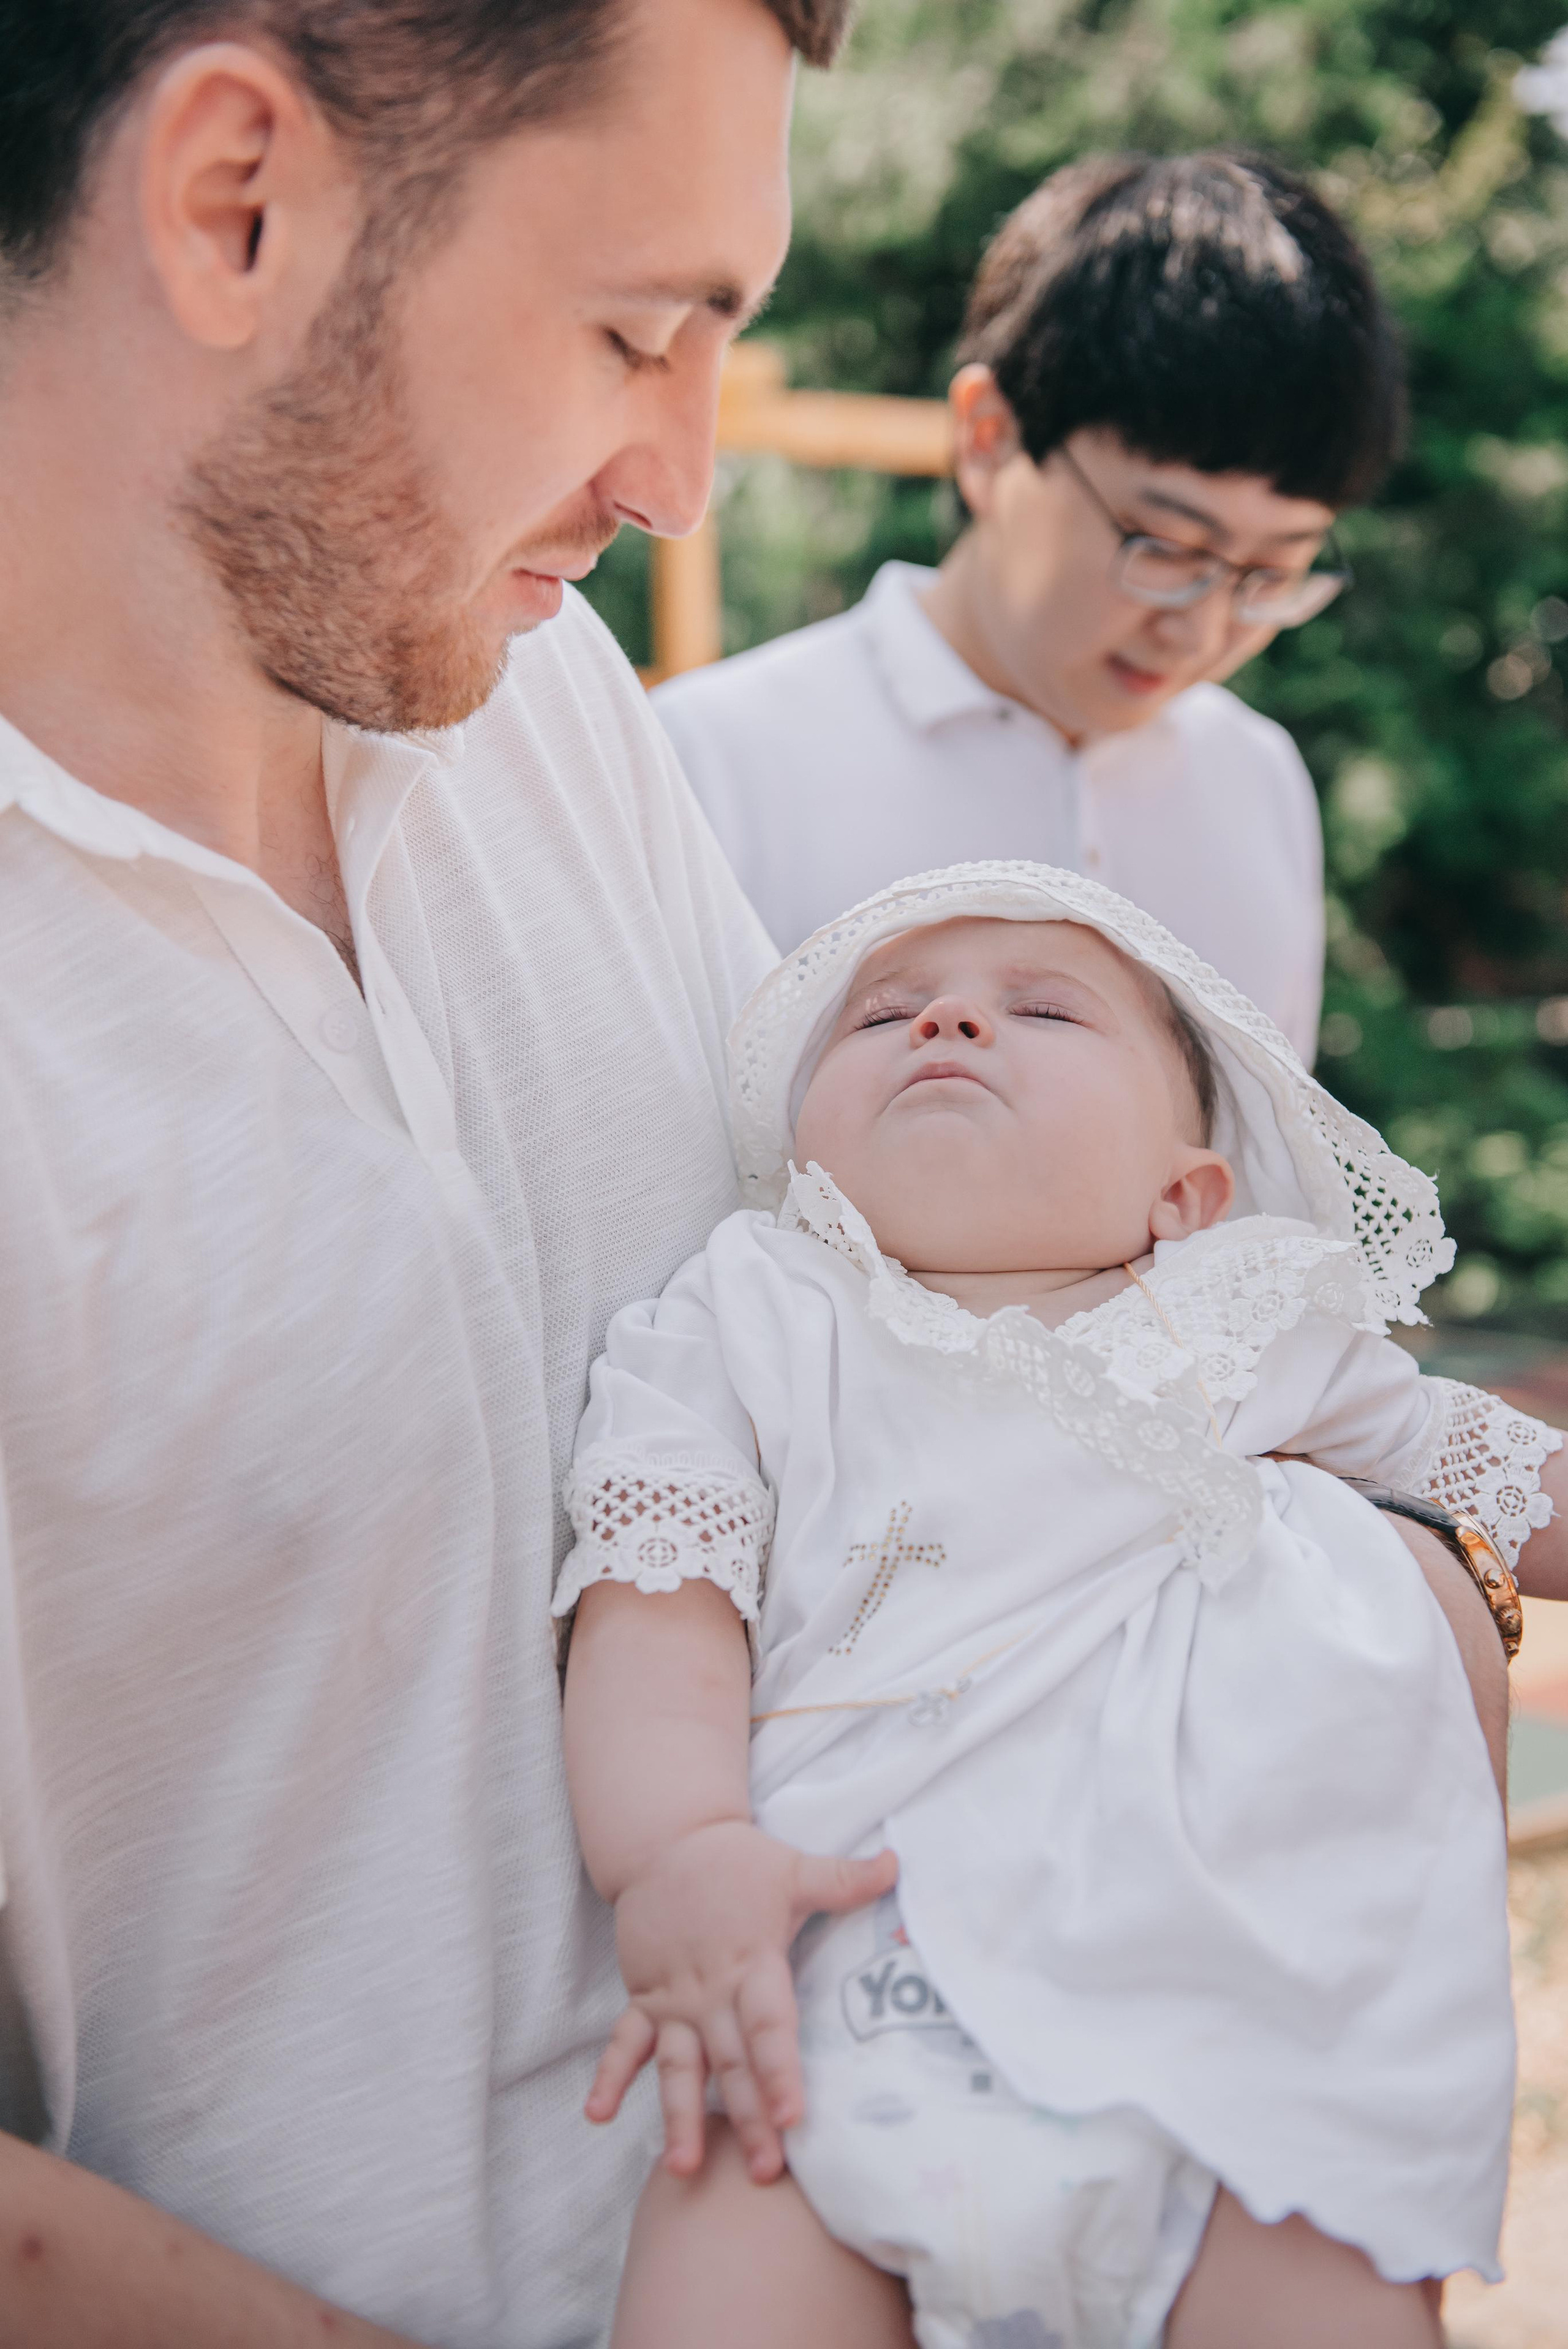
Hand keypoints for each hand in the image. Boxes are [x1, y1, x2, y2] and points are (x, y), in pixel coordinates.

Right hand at [585, 1819, 896, 2181]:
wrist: (666, 1841)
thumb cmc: (737, 1861)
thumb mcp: (792, 1867)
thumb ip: (842, 1878)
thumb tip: (896, 1863)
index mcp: (751, 1962)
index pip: (769, 2026)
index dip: (780, 2071)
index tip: (792, 2117)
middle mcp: (711, 1989)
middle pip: (731, 2062)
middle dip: (748, 2117)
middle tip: (765, 2170)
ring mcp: (674, 1998)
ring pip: (679, 2066)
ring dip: (681, 2116)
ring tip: (684, 2166)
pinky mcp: (645, 1998)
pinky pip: (625, 2042)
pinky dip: (610, 2076)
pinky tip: (598, 2115)